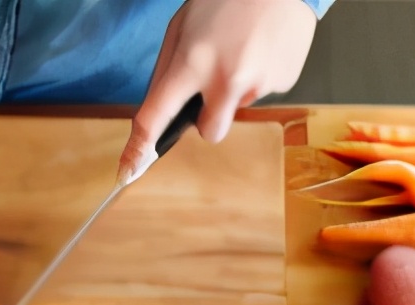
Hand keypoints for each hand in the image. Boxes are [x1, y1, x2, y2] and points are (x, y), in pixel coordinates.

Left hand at [119, 0, 317, 181]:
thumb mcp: (182, 26)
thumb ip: (169, 70)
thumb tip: (159, 111)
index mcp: (192, 63)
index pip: (156, 116)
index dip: (139, 147)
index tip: (128, 169)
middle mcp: (227, 79)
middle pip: (210, 132)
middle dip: (209, 117)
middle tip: (212, 84)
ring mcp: (260, 82)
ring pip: (238, 107)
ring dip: (236, 89)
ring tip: (242, 48)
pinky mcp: (286, 80)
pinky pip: (264, 90)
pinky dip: (260, 74)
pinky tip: (262, 46)